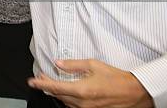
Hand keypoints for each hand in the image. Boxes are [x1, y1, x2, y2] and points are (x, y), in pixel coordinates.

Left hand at [27, 59, 153, 107]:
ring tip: (51, 83)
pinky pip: (74, 107)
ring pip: (65, 103)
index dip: (41, 84)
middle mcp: (82, 103)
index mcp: (82, 90)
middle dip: (47, 86)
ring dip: (57, 93)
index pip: (55, 87)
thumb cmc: (116, 78)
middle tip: (41, 78)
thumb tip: (58, 63)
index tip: (32, 81)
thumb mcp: (93, 65)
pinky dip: (67, 99)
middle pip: (58, 96)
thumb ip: (73, 65)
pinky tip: (66, 93)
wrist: (134, 93)